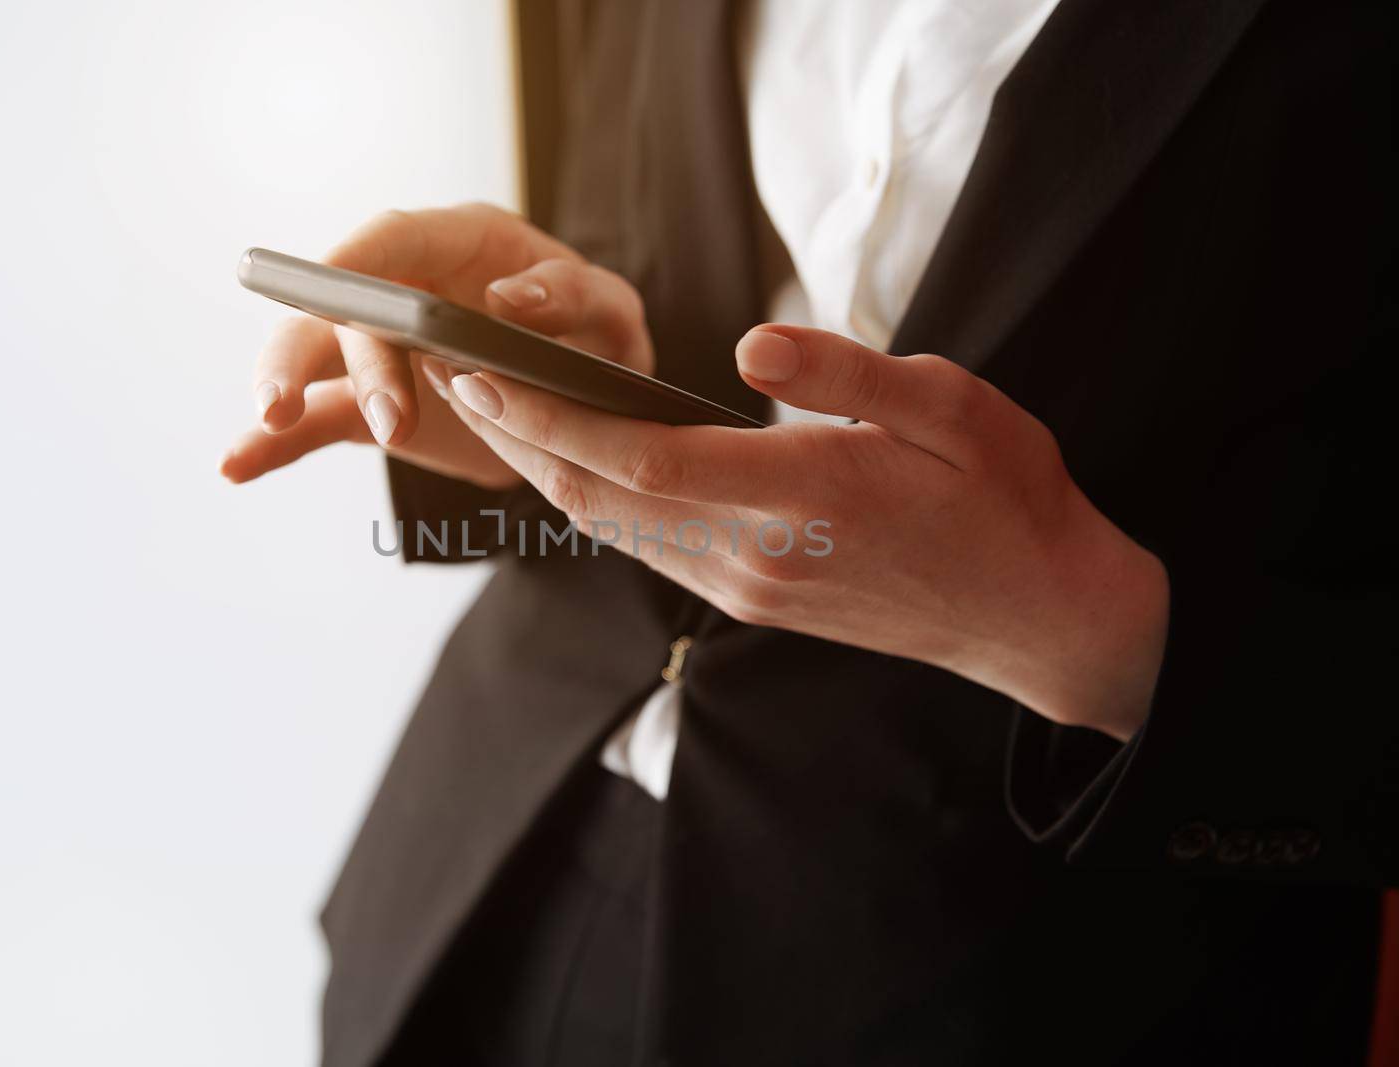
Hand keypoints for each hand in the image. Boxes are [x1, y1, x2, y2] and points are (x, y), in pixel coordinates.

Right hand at [218, 202, 652, 488]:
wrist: (583, 401)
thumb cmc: (595, 339)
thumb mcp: (606, 310)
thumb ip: (569, 295)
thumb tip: (508, 302)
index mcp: (458, 245)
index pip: (395, 238)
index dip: (359, 256)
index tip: (332, 281)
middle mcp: (405, 287)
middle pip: (350, 308)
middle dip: (352, 356)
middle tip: (384, 418)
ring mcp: (381, 348)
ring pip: (316, 358)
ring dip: (291, 389)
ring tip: (272, 419)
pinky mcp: (371, 406)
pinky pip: (316, 424)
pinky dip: (272, 445)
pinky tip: (232, 466)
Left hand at [432, 325, 1169, 740]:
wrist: (1037, 616)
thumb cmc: (1003, 500)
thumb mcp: (951, 406)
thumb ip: (845, 374)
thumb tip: (752, 347)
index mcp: (799, 496)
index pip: (636, 458)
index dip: (548, 417)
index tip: (482, 374)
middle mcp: (754, 556)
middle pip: (601, 501)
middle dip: (521, 442)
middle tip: (460, 382)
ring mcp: (749, 591)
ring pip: (617, 534)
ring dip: (549, 478)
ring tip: (502, 419)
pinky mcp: (756, 605)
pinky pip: (651, 552)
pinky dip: (599, 508)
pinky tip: (582, 470)